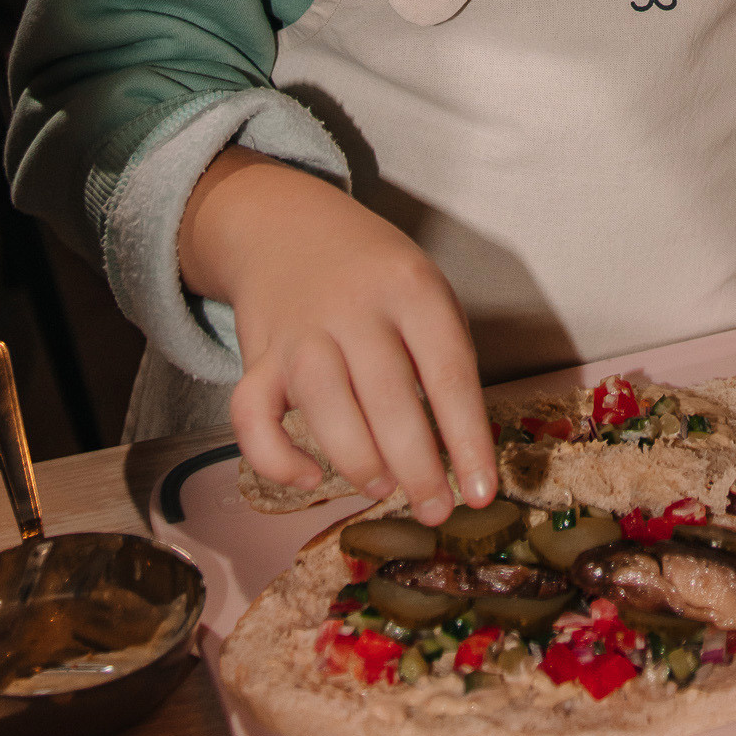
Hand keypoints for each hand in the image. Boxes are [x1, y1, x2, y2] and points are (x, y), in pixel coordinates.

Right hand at [178, 152, 496, 522]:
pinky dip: (276, 459)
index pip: (449, 374)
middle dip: (418, 468)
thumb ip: (440, 360)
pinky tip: (308, 476)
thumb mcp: (423, 291)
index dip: (468, 442)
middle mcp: (355, 308)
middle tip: (436, 510)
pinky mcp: (256, 358)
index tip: (483, 493)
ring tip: (384, 487)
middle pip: (389, 399)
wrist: (287, 225)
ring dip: (359, 463)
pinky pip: (252, 419)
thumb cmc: (374, 274)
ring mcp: (300, 333)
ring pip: (326, 409)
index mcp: (412, 288)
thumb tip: (460, 455)